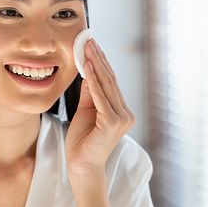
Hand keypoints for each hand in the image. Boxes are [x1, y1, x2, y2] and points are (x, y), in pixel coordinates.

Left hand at [65, 39, 135, 175]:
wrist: (81, 167)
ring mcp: (122, 118)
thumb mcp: (85, 112)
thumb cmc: (82, 142)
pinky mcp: (113, 123)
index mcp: (121, 111)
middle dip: (97, 58)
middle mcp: (125, 113)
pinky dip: (94, 81)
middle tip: (88, 39)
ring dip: (95, 64)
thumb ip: (90, 93)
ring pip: (106, 85)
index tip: (92, 44)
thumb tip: (89, 71)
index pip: (110, 81)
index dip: (101, 62)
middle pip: (110, 80)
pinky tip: (87, 67)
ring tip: (86, 47)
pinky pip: (101, 97)